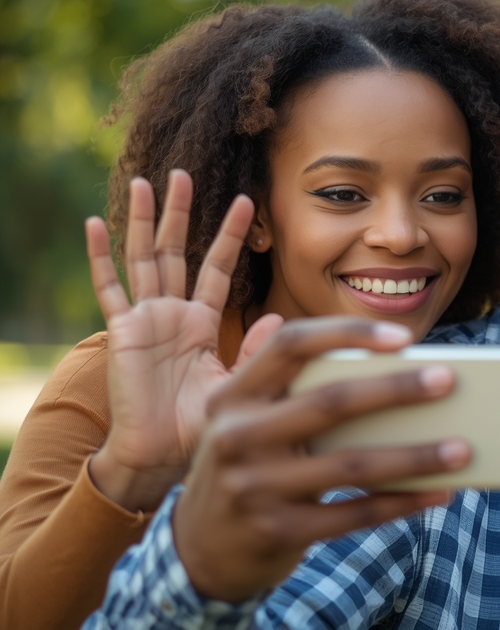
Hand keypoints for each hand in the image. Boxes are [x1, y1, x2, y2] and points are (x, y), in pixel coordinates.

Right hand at [87, 171, 281, 512]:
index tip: (248, 200)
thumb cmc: (198, 427)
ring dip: (145, 221)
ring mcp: (143, 319)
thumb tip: (275, 317)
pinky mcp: (120, 331)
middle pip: (177, 251)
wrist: (160, 457)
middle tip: (186, 172)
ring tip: (146, 182)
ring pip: (144, 258)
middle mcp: (171, 314)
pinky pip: (108, 288)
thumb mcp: (236, 384)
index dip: (231, 235)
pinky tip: (94, 223)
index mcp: (200, 323)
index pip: (218, 267)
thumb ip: (257, 351)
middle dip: (182, 213)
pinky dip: (100, 256)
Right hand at [173, 317, 470, 601]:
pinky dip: (402, 503)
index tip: (405, 337)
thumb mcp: (235, 416)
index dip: (348, 334)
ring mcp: (255, 487)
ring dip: (415, 457)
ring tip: (462, 449)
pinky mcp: (278, 531)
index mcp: (232, 396)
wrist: (199, 549)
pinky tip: (438, 493)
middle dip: (397, 389)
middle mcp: (237, 437)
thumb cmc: (240, 465)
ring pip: (352, 466)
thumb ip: (258, 370)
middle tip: (448, 381)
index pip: (290, 346)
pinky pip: (355, 515)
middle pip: (330, 403)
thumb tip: (277, 319)